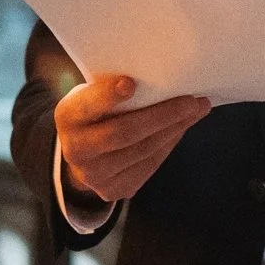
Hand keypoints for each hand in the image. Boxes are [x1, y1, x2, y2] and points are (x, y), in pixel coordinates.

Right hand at [55, 75, 209, 204]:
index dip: (108, 96)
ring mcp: (94, 175)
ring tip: (196, 110)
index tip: (131, 83)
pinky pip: (149, 166)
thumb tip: (162, 74)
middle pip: (124, 133)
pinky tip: (182, 127)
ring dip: (174, 129)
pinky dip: (169, 144)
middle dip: (162, 115)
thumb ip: (112, 87)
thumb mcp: (92, 94)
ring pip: (143, 151)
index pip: (88, 106)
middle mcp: (76, 149)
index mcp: (67, 117)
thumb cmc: (96, 110)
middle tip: (191, 101)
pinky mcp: (113, 190)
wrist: (83, 153)